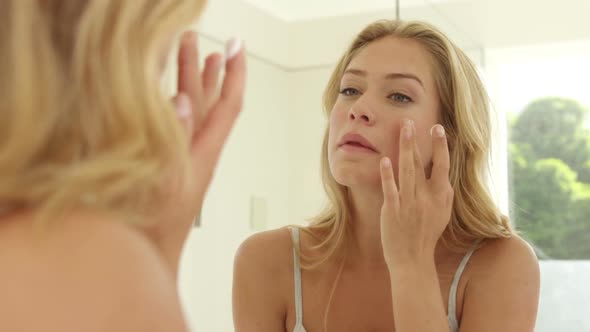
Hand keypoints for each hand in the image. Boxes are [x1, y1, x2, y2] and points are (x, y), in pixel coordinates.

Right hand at [144, 31, 245, 273]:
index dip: (234, 74)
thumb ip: (175, 139)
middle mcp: (197, 152)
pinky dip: (173, 104)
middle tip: (199, 40)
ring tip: (196, 56)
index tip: (236, 45)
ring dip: (192, 82)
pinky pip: (174, 126)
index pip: (227, 106)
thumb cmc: (159, 227)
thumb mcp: (168, 180)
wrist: (149, 258)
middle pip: (206, 102)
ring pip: (191, 112)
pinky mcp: (166, 166)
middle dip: (203, 69)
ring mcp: (182, 159)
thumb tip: (182, 99)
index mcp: (204, 153)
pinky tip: (168, 96)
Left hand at [379, 119, 452, 269]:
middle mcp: (428, 198)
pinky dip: (388, 174)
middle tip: (412, 120)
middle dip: (418, 141)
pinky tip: (385, 160)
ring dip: (405, 148)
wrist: (413, 260)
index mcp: (442, 196)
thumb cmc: (426, 234)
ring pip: (408, 170)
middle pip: (423, 163)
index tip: (438, 128)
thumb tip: (443, 172)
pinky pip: (391, 189)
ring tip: (403, 129)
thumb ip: (441, 192)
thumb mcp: (441, 212)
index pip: (443, 166)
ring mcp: (410, 203)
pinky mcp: (393, 210)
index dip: (441, 146)